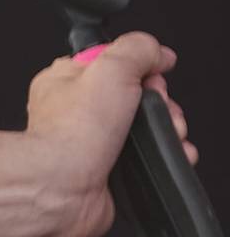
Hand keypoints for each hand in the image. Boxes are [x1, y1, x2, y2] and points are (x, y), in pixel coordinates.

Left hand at [23, 32, 197, 236]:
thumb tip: (157, 51)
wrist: (64, 187)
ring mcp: (93, 142)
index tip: (152, 76)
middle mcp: (77, 111)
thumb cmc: (73, 129)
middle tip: (161, 109)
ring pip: (145, 128)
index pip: (112, 63)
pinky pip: (146, 157)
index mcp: (67, 79)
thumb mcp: (110, 68)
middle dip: (161, 103)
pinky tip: (172, 152)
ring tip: (171, 133)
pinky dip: (166, 155)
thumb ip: (136, 49)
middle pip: (136, 96)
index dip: (140, 68)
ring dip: (169, 129)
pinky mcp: (109, 170)